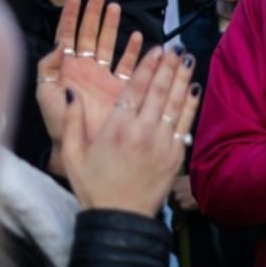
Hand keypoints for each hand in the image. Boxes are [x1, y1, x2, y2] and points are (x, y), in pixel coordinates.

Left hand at [36, 0, 144, 165]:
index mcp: (65, 67)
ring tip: (115, 7)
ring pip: (108, 44)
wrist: (78, 147)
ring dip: (111, 25)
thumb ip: (48, 66)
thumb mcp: (45, 93)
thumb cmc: (57, 123)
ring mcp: (103, 76)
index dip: (70, 15)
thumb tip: (59, 43)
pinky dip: (132, 50)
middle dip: (93, 13)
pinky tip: (137, 36)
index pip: (67, 35)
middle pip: (89, 34)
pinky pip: (127, 65)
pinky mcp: (119, 88)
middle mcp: (85, 68)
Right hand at [60, 45, 200, 215]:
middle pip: (160, 91)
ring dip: (183, 79)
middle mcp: (141, 131)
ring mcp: (161, 143)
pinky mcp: (175, 156)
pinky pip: (185, 124)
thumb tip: (71, 92)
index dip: (149, 66)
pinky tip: (194, 89)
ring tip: (188, 59)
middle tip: (177, 47)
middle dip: (169, 66)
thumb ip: (71, 121)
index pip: (136, 88)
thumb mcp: (72, 155)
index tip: (158, 49)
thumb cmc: (93, 187)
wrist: (120, 219)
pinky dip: (191, 105)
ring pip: (176, 104)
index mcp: (116, 128)